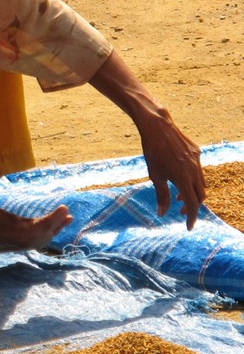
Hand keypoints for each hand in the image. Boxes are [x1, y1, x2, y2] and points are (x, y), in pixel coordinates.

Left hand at [139, 112, 204, 228]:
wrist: (158, 127)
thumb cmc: (152, 151)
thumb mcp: (154, 175)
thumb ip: (161, 195)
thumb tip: (162, 213)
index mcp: (183, 179)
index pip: (193, 205)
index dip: (191, 217)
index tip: (188, 226)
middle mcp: (194, 171)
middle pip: (200, 196)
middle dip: (192, 206)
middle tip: (180, 211)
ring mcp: (197, 161)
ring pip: (201, 183)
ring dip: (192, 192)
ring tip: (179, 196)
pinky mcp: (197, 153)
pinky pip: (198, 170)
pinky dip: (192, 179)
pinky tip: (180, 177)